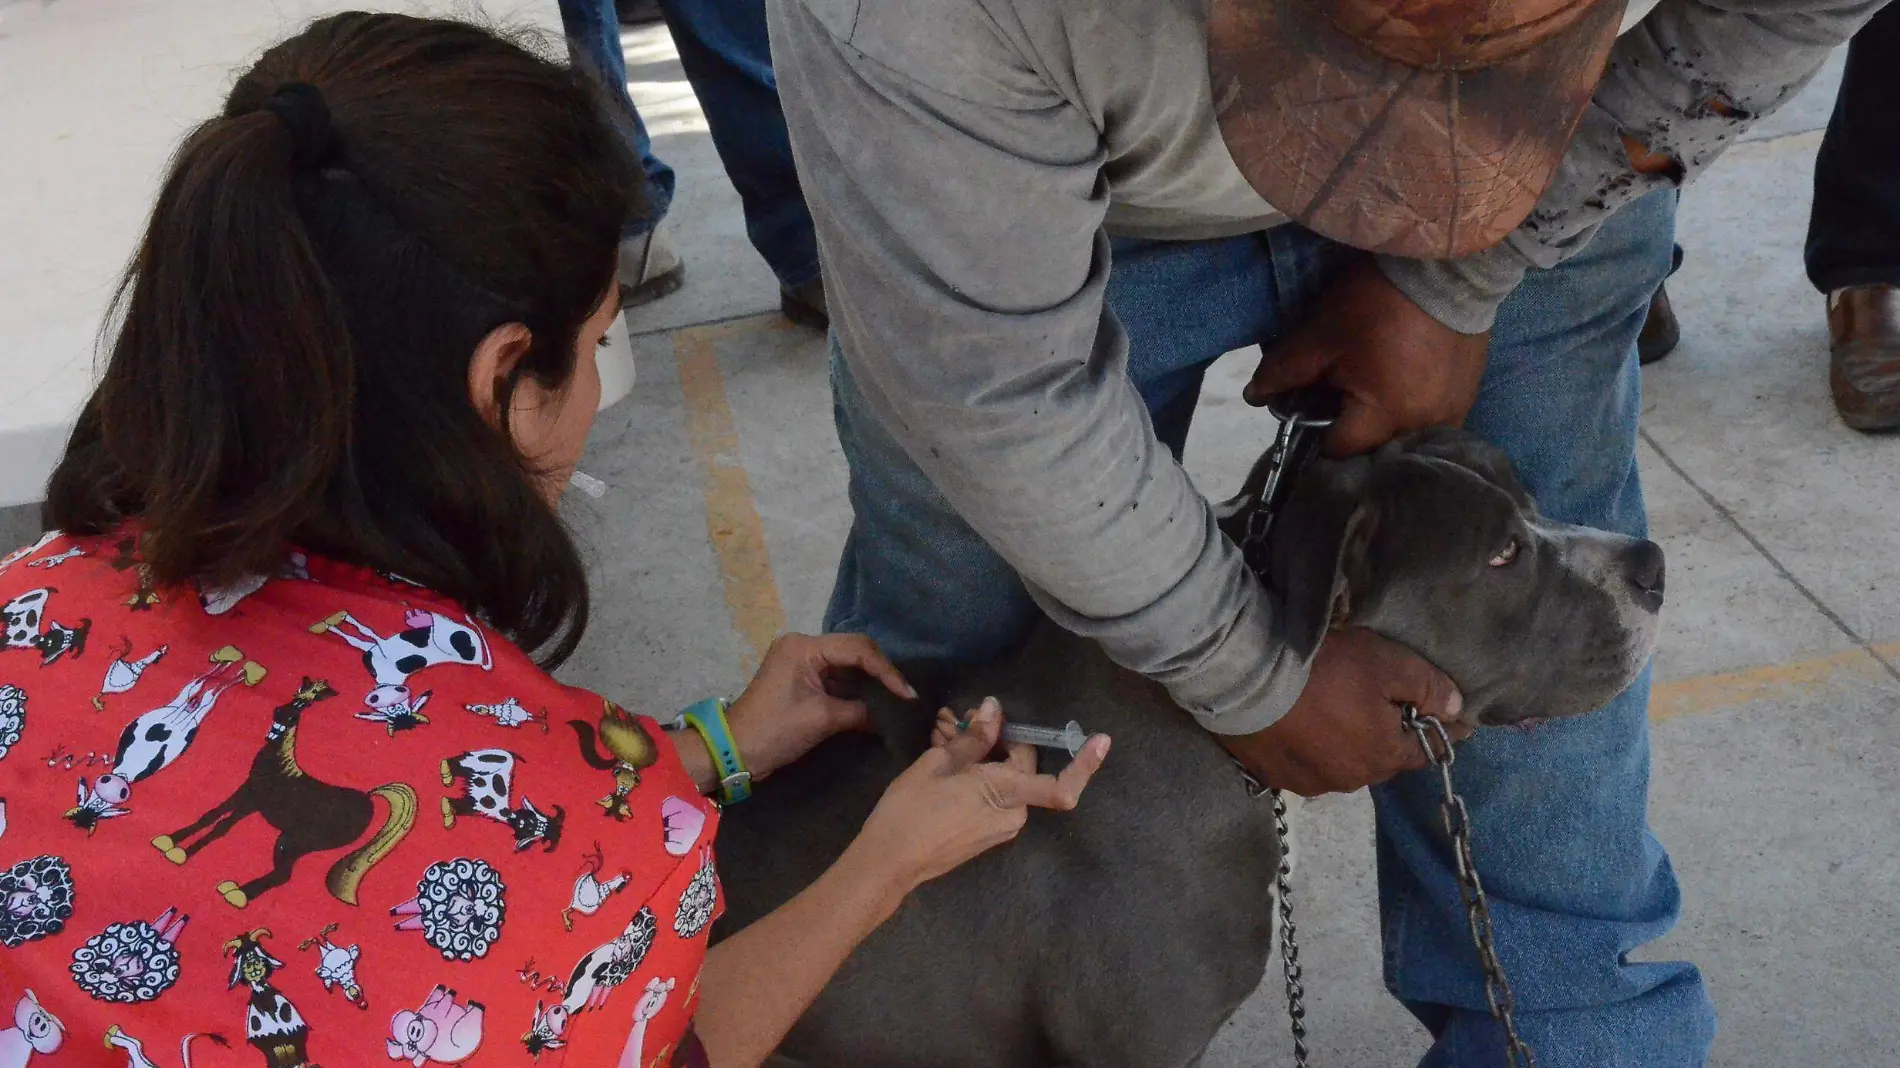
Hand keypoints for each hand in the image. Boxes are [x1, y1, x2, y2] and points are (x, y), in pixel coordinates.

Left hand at [725, 633, 915, 781]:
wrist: (735, 751)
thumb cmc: (775, 730)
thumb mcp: (822, 719)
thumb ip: (859, 711)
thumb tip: (887, 716)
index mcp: (804, 647)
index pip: (857, 649)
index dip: (886, 671)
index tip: (906, 694)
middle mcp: (803, 646)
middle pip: (853, 651)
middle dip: (880, 673)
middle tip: (905, 695)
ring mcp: (801, 662)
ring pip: (846, 665)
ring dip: (869, 682)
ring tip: (896, 700)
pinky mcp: (802, 680)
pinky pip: (835, 678)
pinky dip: (854, 691)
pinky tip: (875, 704)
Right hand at [854, 697, 1108, 889]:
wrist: (889, 861)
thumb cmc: (912, 810)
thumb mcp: (940, 764)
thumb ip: (975, 737)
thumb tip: (994, 711)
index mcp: (1007, 793)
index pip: (1060, 786)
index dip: (1085, 764)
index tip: (1102, 740)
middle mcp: (1013, 814)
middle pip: (1019, 764)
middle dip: (993, 737)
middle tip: (956, 717)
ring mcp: (999, 826)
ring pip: (1000, 776)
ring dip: (977, 752)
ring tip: (941, 730)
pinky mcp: (984, 832)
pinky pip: (989, 793)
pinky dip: (972, 772)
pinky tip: (943, 750)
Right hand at [1217, 627, 1466, 796]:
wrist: (1244, 678)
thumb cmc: (1325, 668)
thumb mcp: (1387, 663)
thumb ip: (1429, 686)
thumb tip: (1457, 709)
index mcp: (1383, 757)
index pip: (1425, 751)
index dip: (1437, 731)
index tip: (1446, 718)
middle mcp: (1350, 780)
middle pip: (1380, 758)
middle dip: (1386, 736)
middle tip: (1379, 705)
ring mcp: (1308, 783)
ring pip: (1341, 764)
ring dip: (1344, 744)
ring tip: (1333, 715)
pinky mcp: (1272, 776)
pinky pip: (1303, 765)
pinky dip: (1309, 749)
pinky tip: (1299, 727)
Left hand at [1244, 258, 1489, 456]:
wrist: (1444, 263)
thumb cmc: (1375, 300)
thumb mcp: (1320, 335)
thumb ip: (1283, 371)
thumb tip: (1254, 397)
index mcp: (1386, 416)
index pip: (1338, 449)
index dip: (1315, 430)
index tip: (1309, 406)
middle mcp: (1424, 426)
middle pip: (1373, 447)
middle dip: (1350, 427)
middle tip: (1338, 391)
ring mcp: (1452, 413)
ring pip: (1403, 436)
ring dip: (1383, 420)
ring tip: (1372, 386)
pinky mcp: (1467, 395)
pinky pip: (1431, 419)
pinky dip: (1411, 409)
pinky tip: (1401, 381)